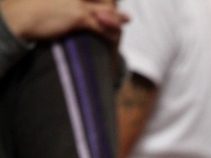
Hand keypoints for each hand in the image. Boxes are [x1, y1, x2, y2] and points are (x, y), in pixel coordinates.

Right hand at [1, 0, 128, 43]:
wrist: (20, 16)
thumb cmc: (30, 8)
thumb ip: (60, 0)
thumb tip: (64, 6)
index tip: (112, 1)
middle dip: (114, 4)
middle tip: (123, 13)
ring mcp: (77, 2)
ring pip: (105, 10)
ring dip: (117, 17)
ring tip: (126, 21)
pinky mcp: (77, 17)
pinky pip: (100, 25)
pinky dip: (109, 31)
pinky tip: (115, 37)